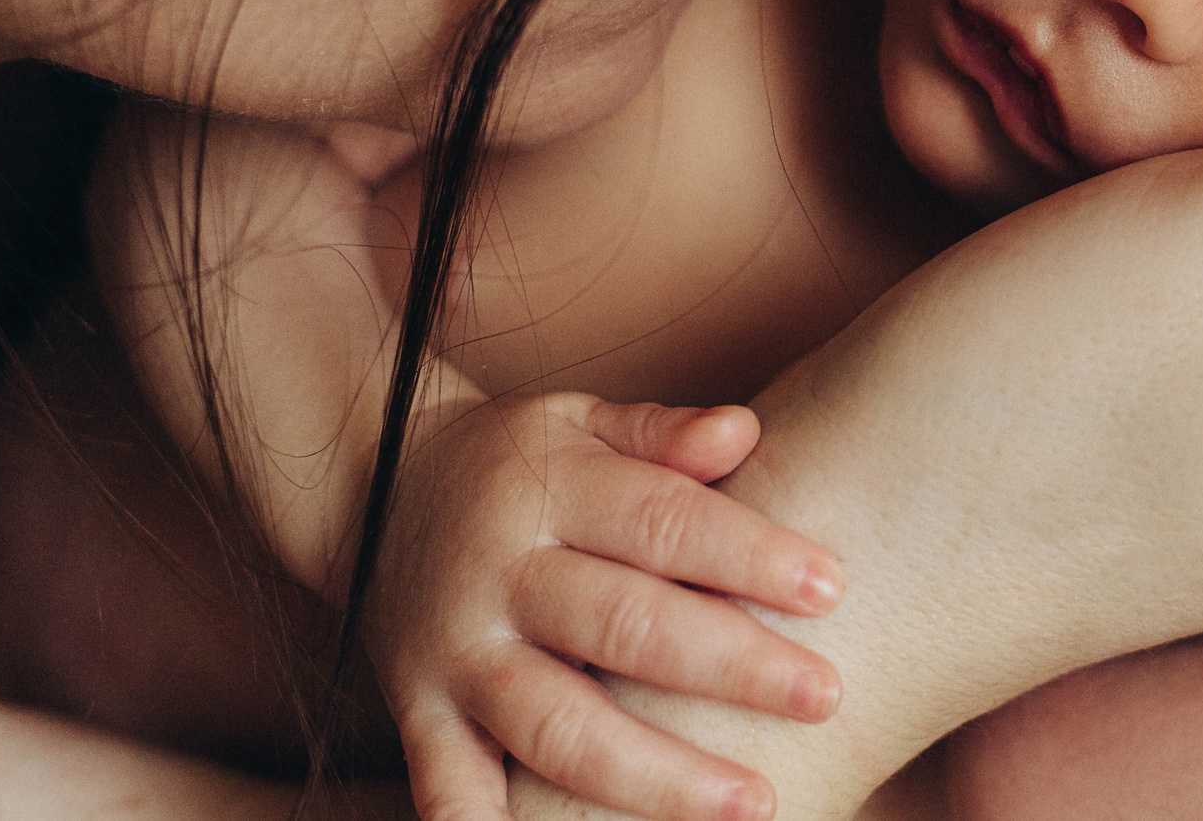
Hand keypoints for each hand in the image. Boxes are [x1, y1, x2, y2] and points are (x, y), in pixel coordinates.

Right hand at [368, 393, 843, 820]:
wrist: (369, 483)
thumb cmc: (516, 460)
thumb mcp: (579, 420)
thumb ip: (660, 431)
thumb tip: (744, 431)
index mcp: (551, 490)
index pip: (662, 521)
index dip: (748, 555)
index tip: (833, 588)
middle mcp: (500, 575)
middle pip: (623, 626)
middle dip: (731, 666)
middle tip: (825, 696)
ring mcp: (457, 654)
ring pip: (556, 727)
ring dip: (656, 775)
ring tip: (753, 803)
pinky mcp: (419, 715)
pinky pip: (448, 789)